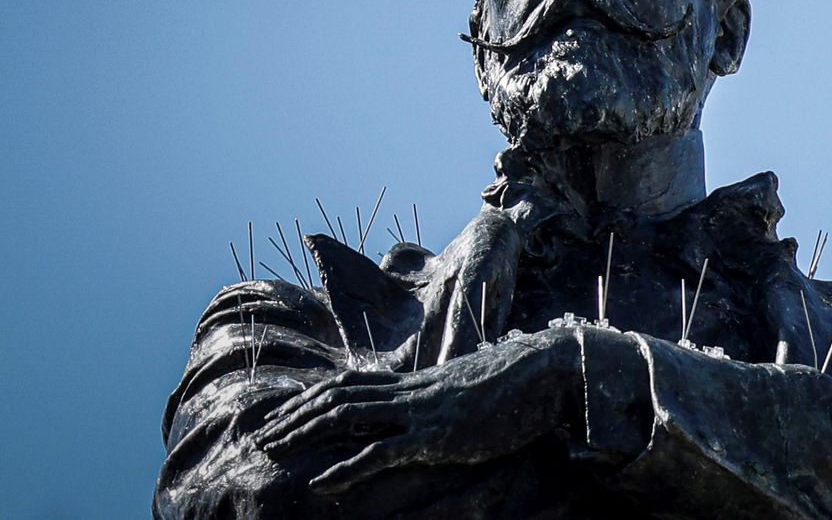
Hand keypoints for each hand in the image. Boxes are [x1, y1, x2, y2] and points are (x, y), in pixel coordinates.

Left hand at [254, 327, 581, 493]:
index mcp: (416, 382)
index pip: (349, 383)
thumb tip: (439, 408)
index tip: (282, 414)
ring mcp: (422, 411)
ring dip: (303, 433)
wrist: (547, 371)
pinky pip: (383, 452)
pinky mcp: (437, 436)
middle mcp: (410, 391)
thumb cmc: (519, 385)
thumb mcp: (473, 390)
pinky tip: (322, 484)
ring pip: (347, 415)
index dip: (310, 397)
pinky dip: (347, 469)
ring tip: (272, 451)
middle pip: (335, 395)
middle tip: (259, 436)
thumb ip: (446, 398)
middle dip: (292, 415)